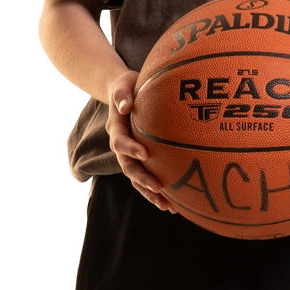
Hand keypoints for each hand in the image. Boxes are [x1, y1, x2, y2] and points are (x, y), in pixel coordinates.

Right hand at [105, 70, 172, 210]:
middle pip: (128, 167)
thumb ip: (121, 94)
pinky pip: (147, 178)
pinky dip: (158, 192)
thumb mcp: (123, 83)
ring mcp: (130, 155)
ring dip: (150, 193)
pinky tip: (173, 204)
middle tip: (157, 188)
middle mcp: (122, 146)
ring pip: (137, 179)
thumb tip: (126, 105)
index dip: (130, 149)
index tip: (145, 154)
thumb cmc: (127, 85)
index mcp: (116, 129)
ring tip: (167, 206)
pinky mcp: (141, 160)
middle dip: (142, 179)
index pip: (120, 142)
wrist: (125, 93)